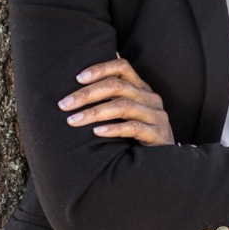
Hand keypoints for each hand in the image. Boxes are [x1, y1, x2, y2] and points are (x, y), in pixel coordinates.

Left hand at [57, 57, 174, 146]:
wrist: (164, 161)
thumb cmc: (138, 134)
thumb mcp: (127, 112)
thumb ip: (110, 99)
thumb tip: (76, 90)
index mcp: (141, 88)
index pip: (122, 67)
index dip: (100, 69)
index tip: (77, 78)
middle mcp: (149, 97)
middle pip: (118, 86)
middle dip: (87, 94)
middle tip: (64, 104)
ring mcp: (155, 115)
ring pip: (123, 106)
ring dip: (95, 112)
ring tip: (73, 120)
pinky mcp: (157, 133)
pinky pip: (133, 127)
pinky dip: (113, 128)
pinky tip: (96, 132)